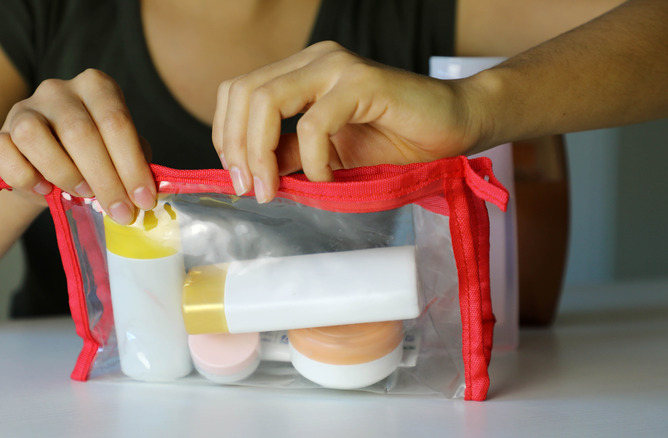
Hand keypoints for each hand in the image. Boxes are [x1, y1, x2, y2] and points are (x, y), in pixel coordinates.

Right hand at [0, 68, 154, 223]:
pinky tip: (44, 190)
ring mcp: (24, 108)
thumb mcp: (119, 155)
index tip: (143, 200)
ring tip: (83, 193)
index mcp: (97, 87)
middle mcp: (58, 90)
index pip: (116, 121)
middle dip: (105, 179)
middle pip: (79, 131)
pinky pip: (2, 151)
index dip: (132, 165)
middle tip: (120, 211)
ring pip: (33, 135)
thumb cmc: (93, 159)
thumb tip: (145, 190)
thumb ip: (134, 163)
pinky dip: (24, 176)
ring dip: (63, 172)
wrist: (47, 171)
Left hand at [212, 41, 483, 202]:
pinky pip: (314, 122)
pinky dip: (311, 159)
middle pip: (244, 93)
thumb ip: (287, 156)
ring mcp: (336, 66)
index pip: (238, 92)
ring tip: (273, 189)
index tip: (238, 180)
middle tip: (250, 190)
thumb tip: (248, 174)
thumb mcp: (326, 157)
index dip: (226, 135)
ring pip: (267, 100)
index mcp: (299, 72)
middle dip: (237, 148)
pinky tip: (325, 177)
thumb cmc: (396, 141)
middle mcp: (313, 60)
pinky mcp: (362, 82)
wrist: (454, 127)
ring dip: (261, 153)